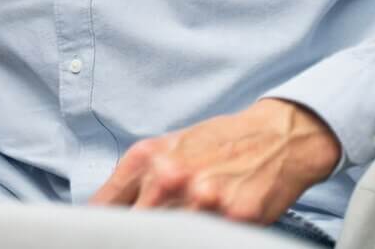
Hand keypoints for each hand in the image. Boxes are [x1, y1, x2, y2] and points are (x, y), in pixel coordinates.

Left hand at [88, 99, 341, 225]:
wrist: (276, 137)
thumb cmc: (220, 143)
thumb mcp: (170, 148)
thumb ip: (138, 179)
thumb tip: (105, 212)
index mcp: (147, 158)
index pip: (105, 207)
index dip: (98, 230)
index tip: (98, 239)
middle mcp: (169, 176)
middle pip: (133, 228)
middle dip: (132, 237)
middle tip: (136, 237)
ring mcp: (201, 199)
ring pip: (166, 236)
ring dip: (167, 237)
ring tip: (176, 232)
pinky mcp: (233, 218)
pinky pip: (203, 240)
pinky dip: (200, 239)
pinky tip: (202, 235)